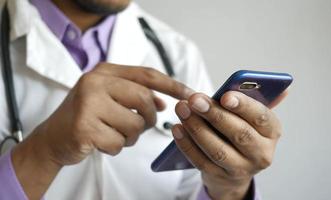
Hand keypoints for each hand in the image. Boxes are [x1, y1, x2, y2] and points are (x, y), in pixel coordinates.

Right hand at [12, 63, 192, 198]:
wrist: (53, 137)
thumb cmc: (87, 116)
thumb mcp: (110, 98)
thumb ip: (136, 95)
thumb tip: (163, 102)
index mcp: (104, 71)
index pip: (147, 75)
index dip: (172, 84)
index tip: (191, 93)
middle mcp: (95, 82)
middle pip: (145, 100)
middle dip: (148, 119)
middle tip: (137, 125)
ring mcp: (88, 104)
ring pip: (135, 125)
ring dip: (130, 136)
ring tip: (113, 133)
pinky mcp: (84, 127)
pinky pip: (119, 143)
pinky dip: (115, 147)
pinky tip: (100, 142)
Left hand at [173, 91, 286, 199]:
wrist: (234, 171)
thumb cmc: (242, 134)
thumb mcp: (253, 119)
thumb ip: (258, 101)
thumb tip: (283, 88)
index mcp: (272, 132)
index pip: (262, 117)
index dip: (244, 106)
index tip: (224, 95)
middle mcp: (261, 153)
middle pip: (238, 133)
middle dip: (214, 114)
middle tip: (194, 99)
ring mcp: (241, 169)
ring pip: (218, 150)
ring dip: (197, 128)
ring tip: (182, 110)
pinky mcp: (221, 177)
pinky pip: (201, 162)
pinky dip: (187, 145)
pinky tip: (178, 129)